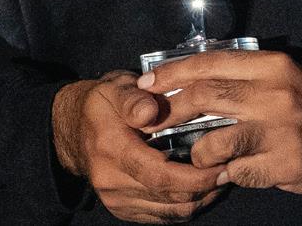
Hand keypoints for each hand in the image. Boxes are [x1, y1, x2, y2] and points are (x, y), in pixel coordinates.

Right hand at [53, 71, 223, 221]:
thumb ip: (135, 99)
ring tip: (219, 179)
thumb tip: (151, 110)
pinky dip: (185, 206)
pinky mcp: (123, 209)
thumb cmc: (102, 105)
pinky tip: (200, 189)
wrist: (72, 129)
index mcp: (112, 149)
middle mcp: (111, 181)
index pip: (160, 175)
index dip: (196, 177)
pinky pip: (162, 217)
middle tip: (230, 171)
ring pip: (170, 212)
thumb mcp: (117, 89)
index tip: (222, 166)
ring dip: (199, 200)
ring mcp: (116, 199)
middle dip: (205, 189)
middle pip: (169, 198)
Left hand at [139, 50, 301, 196]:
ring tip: (201, 157)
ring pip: (214, 142)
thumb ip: (245, 78)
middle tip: (151, 123)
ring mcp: (279, 130)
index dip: (172, 73)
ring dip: (199, 153)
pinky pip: (239, 172)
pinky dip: (231, 175)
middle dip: (169, 111)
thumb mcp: (285, 78)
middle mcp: (274, 93)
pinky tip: (237, 172)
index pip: (209, 63)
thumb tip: (193, 83)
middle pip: (204, 97)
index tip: (147, 84)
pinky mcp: (285, 163)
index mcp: (271, 66)